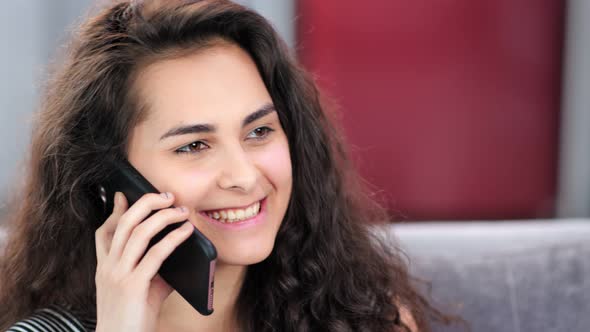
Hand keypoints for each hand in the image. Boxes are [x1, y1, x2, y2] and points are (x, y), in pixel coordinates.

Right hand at [94, 192, 193, 331]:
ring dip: (164, 216)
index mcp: (105, 268)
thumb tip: (176, 250)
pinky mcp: (134, 286)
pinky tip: (186, 232)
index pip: (104, 232)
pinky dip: (173, 238)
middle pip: (124, 223)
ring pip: (138, 233)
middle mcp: (109, 268)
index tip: (124, 194)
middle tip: (167, 196)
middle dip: (146, 203)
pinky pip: (156, 254)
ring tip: (182, 211)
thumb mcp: (139, 290)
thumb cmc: (133, 319)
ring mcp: (119, 275)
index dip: (114, 211)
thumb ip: (153, 269)